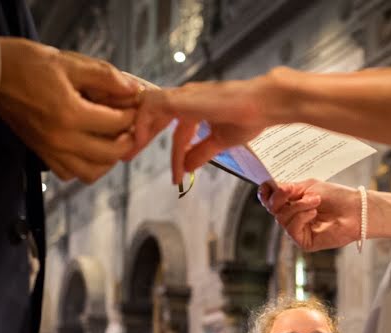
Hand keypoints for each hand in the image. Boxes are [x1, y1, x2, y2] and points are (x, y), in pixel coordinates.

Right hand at [0, 38, 140, 182]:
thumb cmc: (27, 64)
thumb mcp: (69, 62)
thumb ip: (105, 77)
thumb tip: (133, 90)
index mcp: (70, 114)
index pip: (116, 124)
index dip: (132, 114)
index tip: (134, 105)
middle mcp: (61, 139)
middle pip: (110, 154)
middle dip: (127, 140)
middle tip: (130, 126)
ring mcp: (50, 150)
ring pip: (91, 172)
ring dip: (108, 160)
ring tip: (112, 140)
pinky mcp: (41, 154)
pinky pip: (70, 173)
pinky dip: (85, 166)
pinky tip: (89, 148)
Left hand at [130, 77, 271, 184]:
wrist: (263, 105)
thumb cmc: (249, 118)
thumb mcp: (220, 141)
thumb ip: (201, 152)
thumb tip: (187, 168)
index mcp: (196, 107)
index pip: (177, 131)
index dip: (176, 156)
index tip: (177, 178)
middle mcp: (186, 98)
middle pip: (154, 115)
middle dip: (140, 136)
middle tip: (127, 157)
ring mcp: (184, 95)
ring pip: (148, 106)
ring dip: (138, 129)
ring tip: (131, 150)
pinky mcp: (184, 98)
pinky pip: (153, 105)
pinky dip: (144, 121)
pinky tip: (139, 138)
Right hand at [259, 180, 361, 251]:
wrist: (355, 210)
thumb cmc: (336, 197)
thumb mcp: (309, 186)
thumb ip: (288, 189)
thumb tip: (272, 190)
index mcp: (291, 202)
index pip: (269, 199)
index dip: (265, 193)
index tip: (269, 186)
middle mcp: (292, 217)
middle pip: (272, 208)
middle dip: (282, 198)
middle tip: (296, 191)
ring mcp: (297, 230)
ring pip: (281, 218)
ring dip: (298, 206)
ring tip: (315, 201)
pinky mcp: (304, 242)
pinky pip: (292, 229)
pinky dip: (302, 217)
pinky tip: (314, 213)